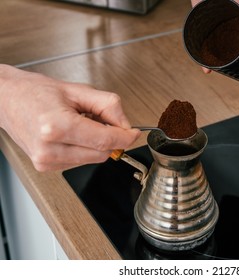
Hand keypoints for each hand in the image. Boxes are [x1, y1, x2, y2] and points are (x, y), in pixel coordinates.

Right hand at [0, 64, 140, 170]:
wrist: (6, 99)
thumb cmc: (36, 91)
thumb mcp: (79, 90)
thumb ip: (109, 106)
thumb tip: (127, 126)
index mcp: (56, 126)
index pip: (105, 141)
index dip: (125, 138)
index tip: (134, 133)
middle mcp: (49, 148)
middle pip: (101, 154)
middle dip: (111, 139)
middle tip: (102, 120)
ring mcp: (46, 161)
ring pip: (93, 159)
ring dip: (96, 144)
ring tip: (81, 124)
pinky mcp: (46, 167)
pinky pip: (80, 161)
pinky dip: (84, 149)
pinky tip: (72, 134)